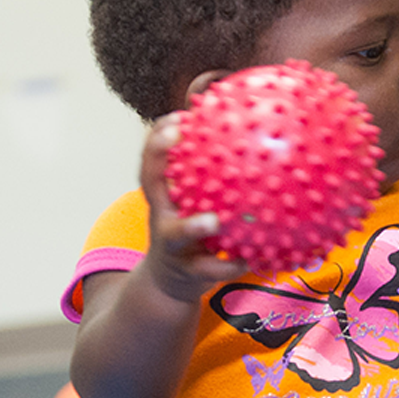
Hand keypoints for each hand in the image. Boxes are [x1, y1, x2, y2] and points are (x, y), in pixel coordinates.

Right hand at [140, 113, 248, 302]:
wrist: (171, 282)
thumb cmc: (192, 228)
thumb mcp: (195, 200)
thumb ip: (214, 170)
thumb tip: (246, 124)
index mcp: (165, 195)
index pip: (153, 158)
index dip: (159, 135)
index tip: (178, 115)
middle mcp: (162, 214)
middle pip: (149, 183)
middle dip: (157, 157)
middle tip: (176, 137)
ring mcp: (171, 244)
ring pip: (175, 233)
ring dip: (193, 226)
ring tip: (214, 220)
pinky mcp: (187, 272)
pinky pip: (209, 269)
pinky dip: (228, 266)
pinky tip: (249, 260)